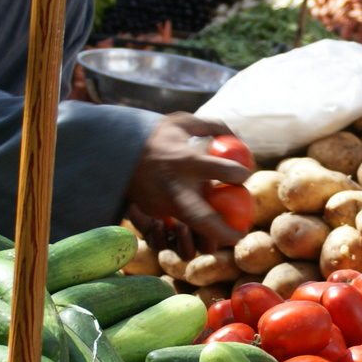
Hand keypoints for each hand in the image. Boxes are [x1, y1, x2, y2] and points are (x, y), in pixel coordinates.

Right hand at [126, 113, 250, 250]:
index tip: (245, 174)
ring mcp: (161, 204)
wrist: (115, 150)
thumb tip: (237, 139)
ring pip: (185, 232)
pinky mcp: (152, 212)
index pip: (220, 170)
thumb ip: (212, 126)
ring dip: (206, 240)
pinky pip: (173, 230)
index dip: (239, 174)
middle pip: (200, 217)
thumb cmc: (156, 136)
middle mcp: (173, 187)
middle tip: (240, 235)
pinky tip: (205, 235)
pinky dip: (189, 236)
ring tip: (225, 237)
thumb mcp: (183, 121)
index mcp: (185, 161)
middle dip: (222, 231)